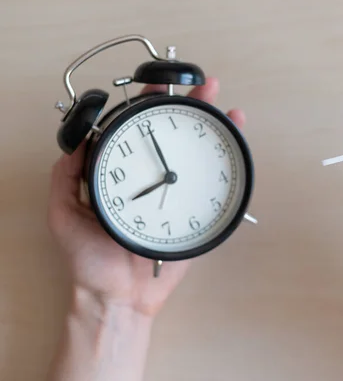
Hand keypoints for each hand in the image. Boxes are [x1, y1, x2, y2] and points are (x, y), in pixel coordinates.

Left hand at [47, 77, 246, 316]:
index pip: (137, 129)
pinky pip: (214, 185)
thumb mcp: (64, 215)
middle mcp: (152, 178)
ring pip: (198, 154)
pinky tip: (237, 143)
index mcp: (122, 173)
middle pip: (174, 134)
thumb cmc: (90, 260)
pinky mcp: (196, 212)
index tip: (159, 86)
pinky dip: (229, 162)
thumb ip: (66, 178)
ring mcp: (177, 194)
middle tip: (207, 86)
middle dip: (192, 107)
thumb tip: (80, 140)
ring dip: (216, 128)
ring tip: (228, 110)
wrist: (121, 296)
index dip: (148, 104)